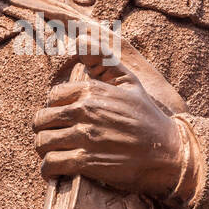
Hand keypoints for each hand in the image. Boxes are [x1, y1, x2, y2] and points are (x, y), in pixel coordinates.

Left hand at [32, 60, 185, 198]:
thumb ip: (104, 58)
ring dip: (44, 150)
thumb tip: (81, 38)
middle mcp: (84, 110)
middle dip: (45, 130)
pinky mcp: (85, 161)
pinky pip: (50, 164)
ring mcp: (84, 136)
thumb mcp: (130, 81)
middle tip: (54, 139)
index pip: (52, 97)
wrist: (167, 152)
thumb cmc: (148, 117)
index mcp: (91, 90)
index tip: (62, 120)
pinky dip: (48, 169)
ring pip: (42, 142)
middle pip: (42, 120)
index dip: (54, 110)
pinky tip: (54, 171)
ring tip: (53, 155)